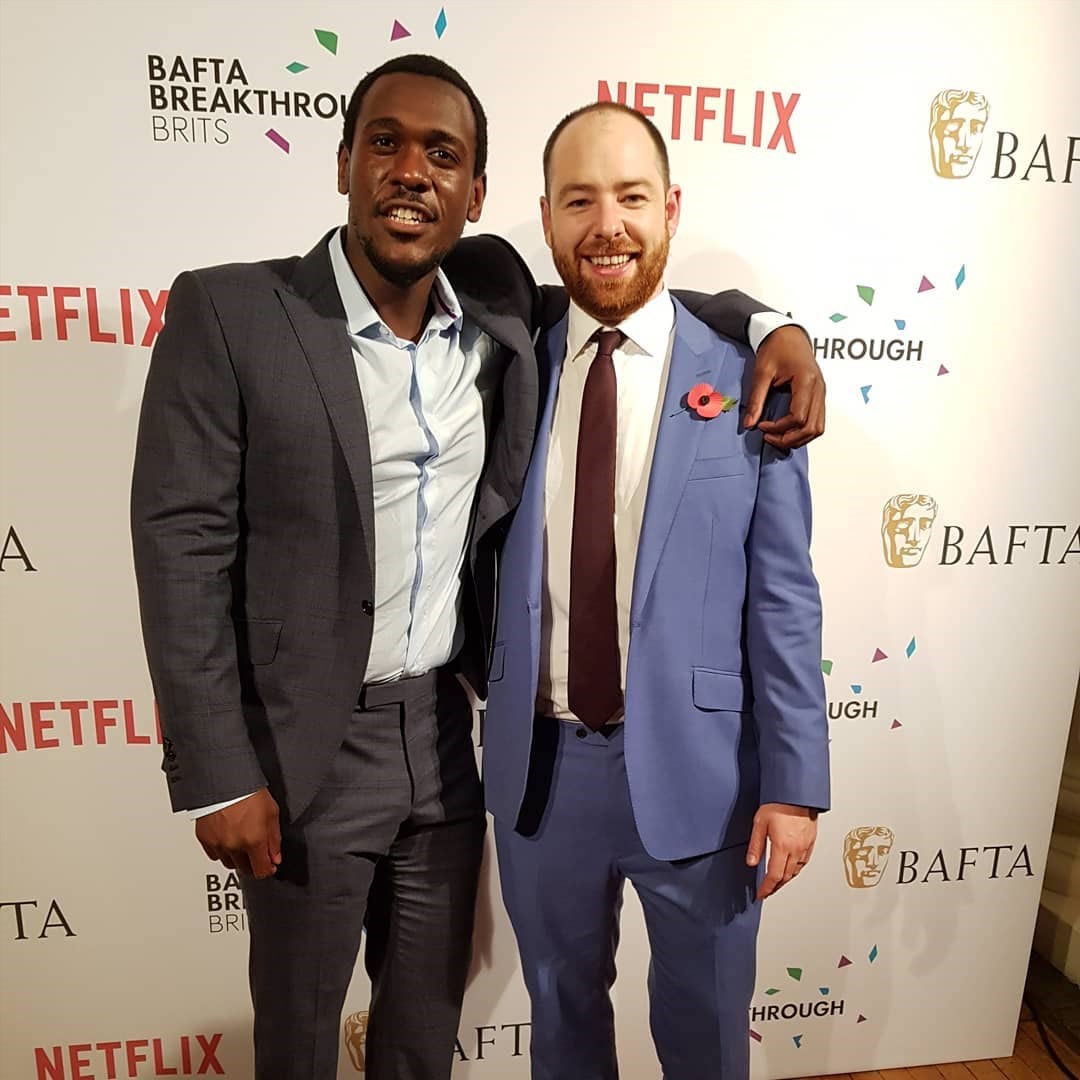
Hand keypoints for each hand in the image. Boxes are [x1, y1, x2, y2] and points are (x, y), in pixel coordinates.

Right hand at [195, 788, 281, 879]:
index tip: (269, 866)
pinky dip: (222, 850)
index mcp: (254, 840)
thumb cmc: (249, 791)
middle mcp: (234, 845)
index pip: (261, 870)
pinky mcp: (205, 839)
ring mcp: (218, 843)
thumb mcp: (272, 813)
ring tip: (242, 841)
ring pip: (229, 863)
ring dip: (237, 857)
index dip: (268, 870)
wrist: (225, 779)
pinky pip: (214, 854)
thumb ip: (274, 839)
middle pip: (245, 869)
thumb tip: (275, 857)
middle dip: (253, 862)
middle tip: (256, 851)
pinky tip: (228, 838)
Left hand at [743, 326, 825, 448]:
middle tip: (769, 438)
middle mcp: (819, 388)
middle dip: (790, 439)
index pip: (798, 417)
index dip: (779, 428)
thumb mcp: (762, 373)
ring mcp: (821, 392)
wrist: (787, 333)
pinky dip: (803, 430)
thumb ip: (756, 400)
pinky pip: (817, 420)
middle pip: (812, 427)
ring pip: (818, 427)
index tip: (762, 426)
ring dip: (798, 438)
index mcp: (806, 381)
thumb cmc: (776, 347)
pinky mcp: (819, 395)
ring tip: (777, 436)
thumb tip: (749, 424)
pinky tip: (787, 429)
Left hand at [746, 803, 816, 899]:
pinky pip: (803, 862)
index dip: (767, 888)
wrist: (796, 794)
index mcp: (782, 847)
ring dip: (785, 879)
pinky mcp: (811, 841)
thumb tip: (752, 862)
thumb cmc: (778, 803)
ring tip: (777, 882)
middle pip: (786, 877)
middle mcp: (796, 849)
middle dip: (775, 887)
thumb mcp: (759, 823)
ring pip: (796, 871)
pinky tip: (791, 868)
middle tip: (767, 891)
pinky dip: (795, 869)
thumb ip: (756, 845)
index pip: (774, 876)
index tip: (761, 894)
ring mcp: (805, 846)